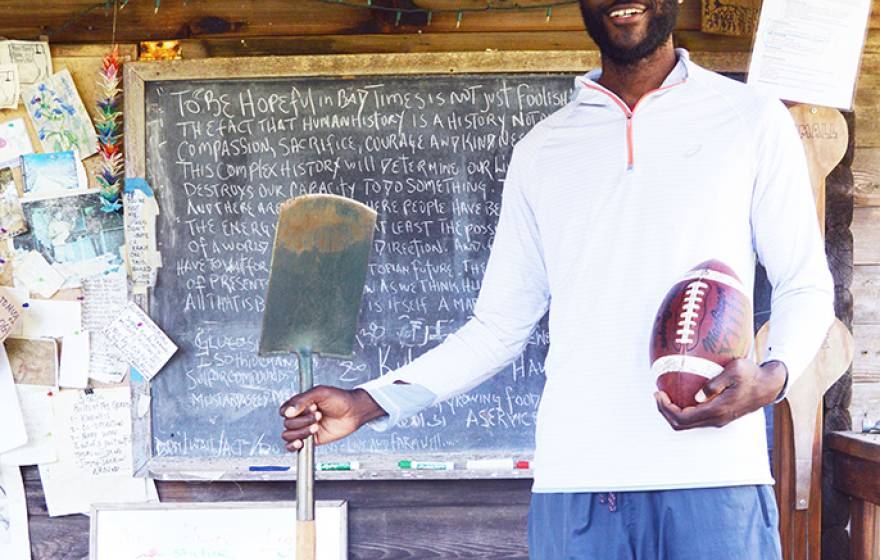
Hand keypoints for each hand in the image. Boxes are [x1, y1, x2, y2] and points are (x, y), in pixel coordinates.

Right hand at [279, 386, 385, 450]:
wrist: (354, 412)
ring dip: (302, 431)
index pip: (284, 411)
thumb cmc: (340, 399)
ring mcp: (305, 428)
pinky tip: (301, 442)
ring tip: (317, 426)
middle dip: (303, 420)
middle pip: (287, 424)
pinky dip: (292, 446)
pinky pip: (292, 446)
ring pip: (288, 435)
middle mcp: (301, 416)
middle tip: (319, 415)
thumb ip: (302, 400)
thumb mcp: (321, 392)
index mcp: (300, 404)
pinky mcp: (311, 440)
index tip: (307, 408)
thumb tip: (288, 412)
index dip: (292, 411)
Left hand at [654, 359, 786, 430]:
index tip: (658, 393)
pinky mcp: (720, 417)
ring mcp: (718, 420)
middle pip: (681, 425)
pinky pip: (696, 419)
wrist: (770, 385)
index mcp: (717, 410)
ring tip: (664, 395)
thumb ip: (715, 384)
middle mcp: (716, 419)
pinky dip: (683, 411)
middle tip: (657, 394)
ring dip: (673, 412)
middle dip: (665, 411)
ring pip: (688, 424)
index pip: (683, 418)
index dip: (666, 408)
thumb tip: (697, 396)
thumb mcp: (734, 370)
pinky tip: (680, 396)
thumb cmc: (752, 374)